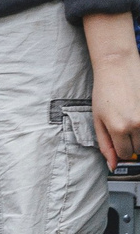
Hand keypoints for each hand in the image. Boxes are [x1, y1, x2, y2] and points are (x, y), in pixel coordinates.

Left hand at [96, 47, 139, 168]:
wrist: (117, 68)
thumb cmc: (104, 91)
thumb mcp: (97, 119)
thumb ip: (105, 144)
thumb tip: (111, 165)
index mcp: (119, 128)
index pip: (124, 154)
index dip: (119, 149)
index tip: (117, 140)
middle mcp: (137, 124)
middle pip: (138, 149)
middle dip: (131, 143)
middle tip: (123, 126)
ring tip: (131, 119)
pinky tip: (136, 113)